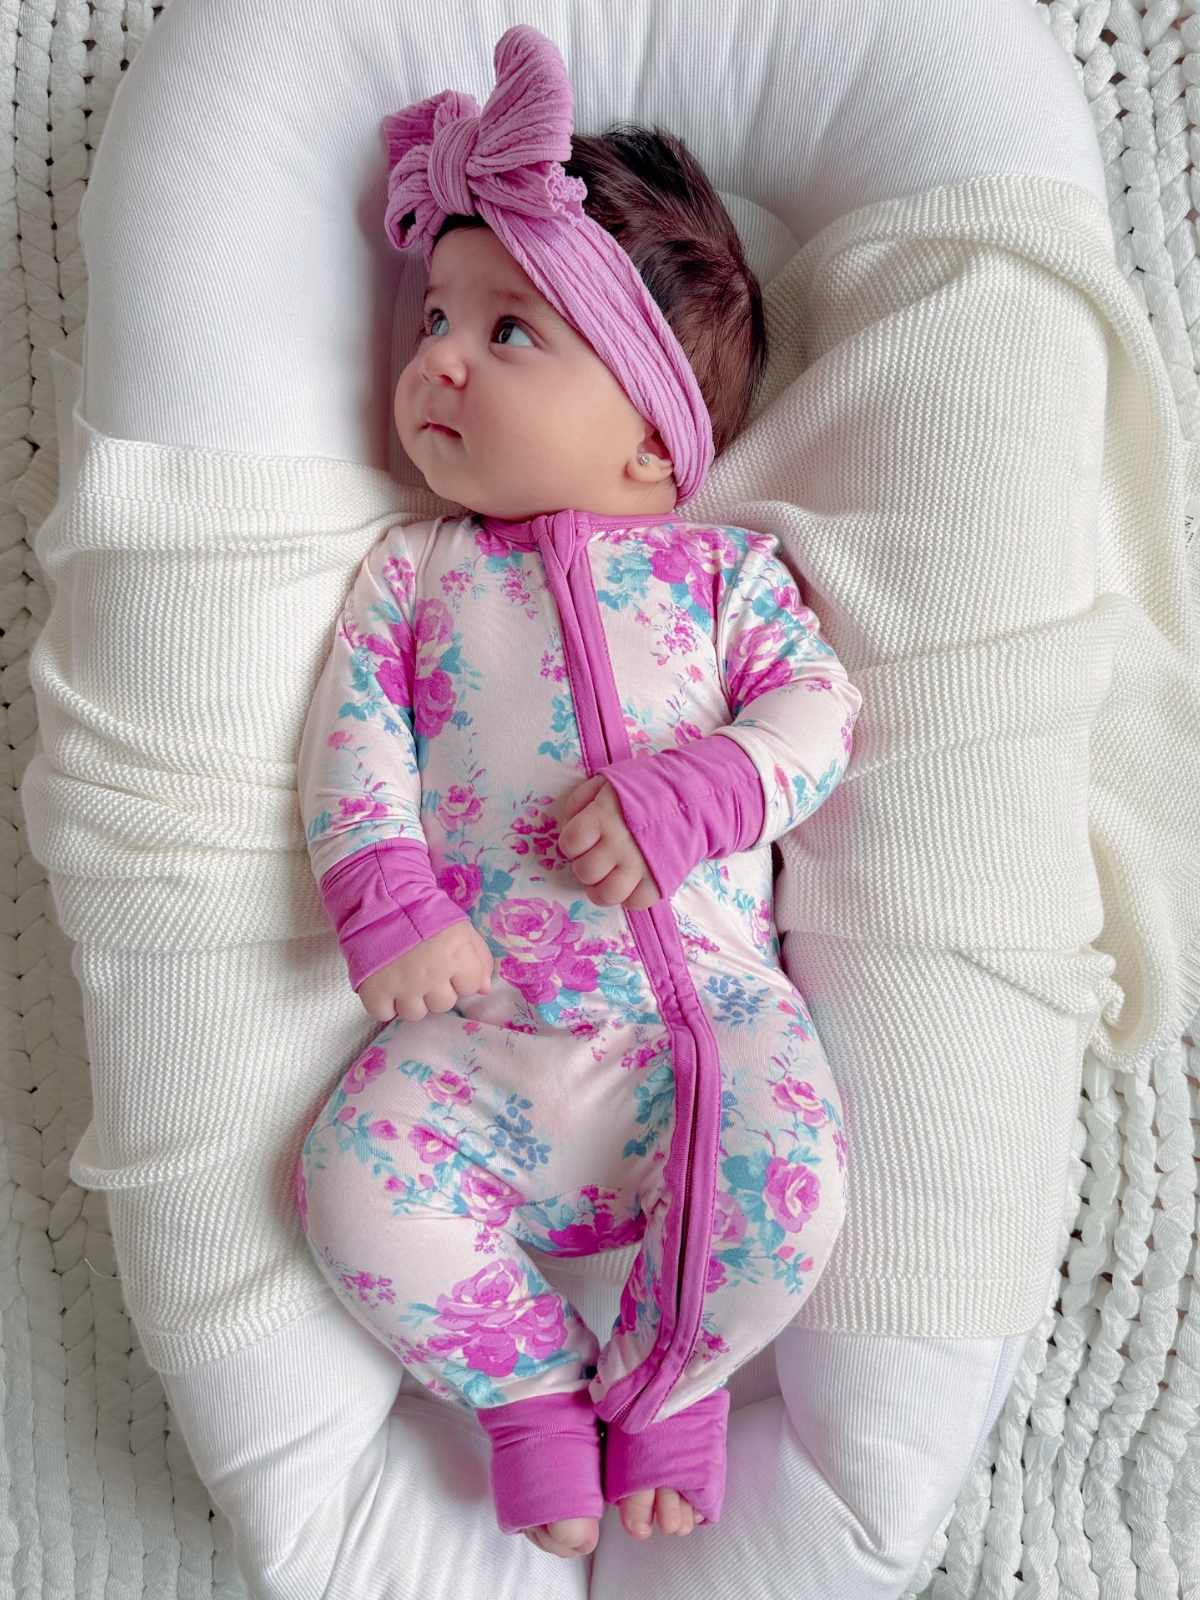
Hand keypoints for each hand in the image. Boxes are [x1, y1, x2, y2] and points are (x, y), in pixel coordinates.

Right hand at [357, 921, 492, 1022]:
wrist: (381, 898)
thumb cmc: (425, 912)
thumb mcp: (460, 927)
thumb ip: (479, 957)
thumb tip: (485, 989)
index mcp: (456, 956)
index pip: (470, 987)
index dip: (460, 977)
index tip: (448, 965)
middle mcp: (432, 975)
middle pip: (443, 1004)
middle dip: (436, 989)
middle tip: (423, 969)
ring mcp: (402, 986)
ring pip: (415, 1013)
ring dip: (410, 999)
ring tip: (403, 977)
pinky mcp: (374, 990)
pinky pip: (384, 1014)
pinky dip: (384, 1004)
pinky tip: (385, 986)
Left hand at [559, 775, 660, 909]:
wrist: (690, 795)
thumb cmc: (644, 788)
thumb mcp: (606, 782)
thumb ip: (580, 802)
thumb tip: (568, 828)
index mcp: (603, 816)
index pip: (570, 843)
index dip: (571, 844)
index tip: (581, 840)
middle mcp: (619, 844)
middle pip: (585, 872)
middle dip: (585, 865)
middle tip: (597, 857)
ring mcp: (640, 865)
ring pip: (607, 894)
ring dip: (601, 888)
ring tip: (608, 877)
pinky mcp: (660, 879)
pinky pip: (636, 902)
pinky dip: (629, 896)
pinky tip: (630, 882)